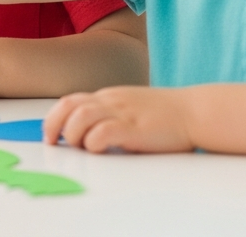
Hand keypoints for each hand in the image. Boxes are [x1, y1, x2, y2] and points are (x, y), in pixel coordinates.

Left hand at [43, 86, 194, 152]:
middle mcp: (111, 101)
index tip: (49, 135)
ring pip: (80, 117)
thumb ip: (111, 114)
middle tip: (53, 143)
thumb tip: (88, 133)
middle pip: (68, 105)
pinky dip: (94, 141)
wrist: (196, 112)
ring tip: (82, 147)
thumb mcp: (131, 108)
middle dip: (53, 125)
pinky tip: (101, 149)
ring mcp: (123, 113)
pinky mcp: (135, 128)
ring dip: (73, 134)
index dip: (54, 118)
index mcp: (108, 97)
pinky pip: (103, 131)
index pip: (70, 100)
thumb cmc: (166, 115)